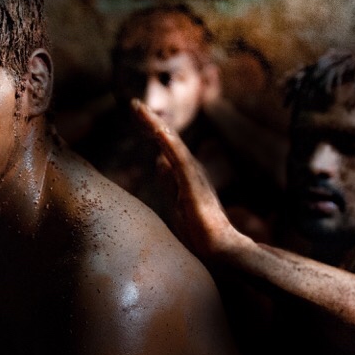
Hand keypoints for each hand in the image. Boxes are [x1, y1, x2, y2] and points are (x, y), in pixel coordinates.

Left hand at [131, 99, 242, 261]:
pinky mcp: (193, 184)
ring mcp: (193, 175)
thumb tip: (160, 160)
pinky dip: (168, 142)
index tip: (138, 112)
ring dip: (155, 125)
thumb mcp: (176, 202)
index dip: (152, 129)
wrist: (220, 250)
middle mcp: (191, 169)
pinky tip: (157, 129)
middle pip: (167, 139)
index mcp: (186, 173)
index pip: (166, 146)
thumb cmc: (200, 231)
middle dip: (150, 121)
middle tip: (134, 104)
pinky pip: (179, 158)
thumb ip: (169, 182)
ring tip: (140, 109)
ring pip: (171, 143)